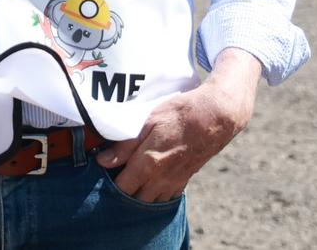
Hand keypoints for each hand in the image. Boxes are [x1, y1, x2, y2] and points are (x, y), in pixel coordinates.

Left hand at [96, 48, 261, 202]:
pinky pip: (166, 197)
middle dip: (122, 192)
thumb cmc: (180, 113)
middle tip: (113, 175)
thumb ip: (125, 145)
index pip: (122, 187)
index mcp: (148, 163)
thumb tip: (102, 161)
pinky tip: (150, 181)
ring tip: (130, 178)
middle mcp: (160, 179)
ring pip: (150, 202)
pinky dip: (155, 194)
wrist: (214, 118)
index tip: (102, 173)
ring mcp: (174, 182)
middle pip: (134, 199)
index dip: (109, 183)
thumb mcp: (148, 120)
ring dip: (138, 195)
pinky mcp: (184, 180)